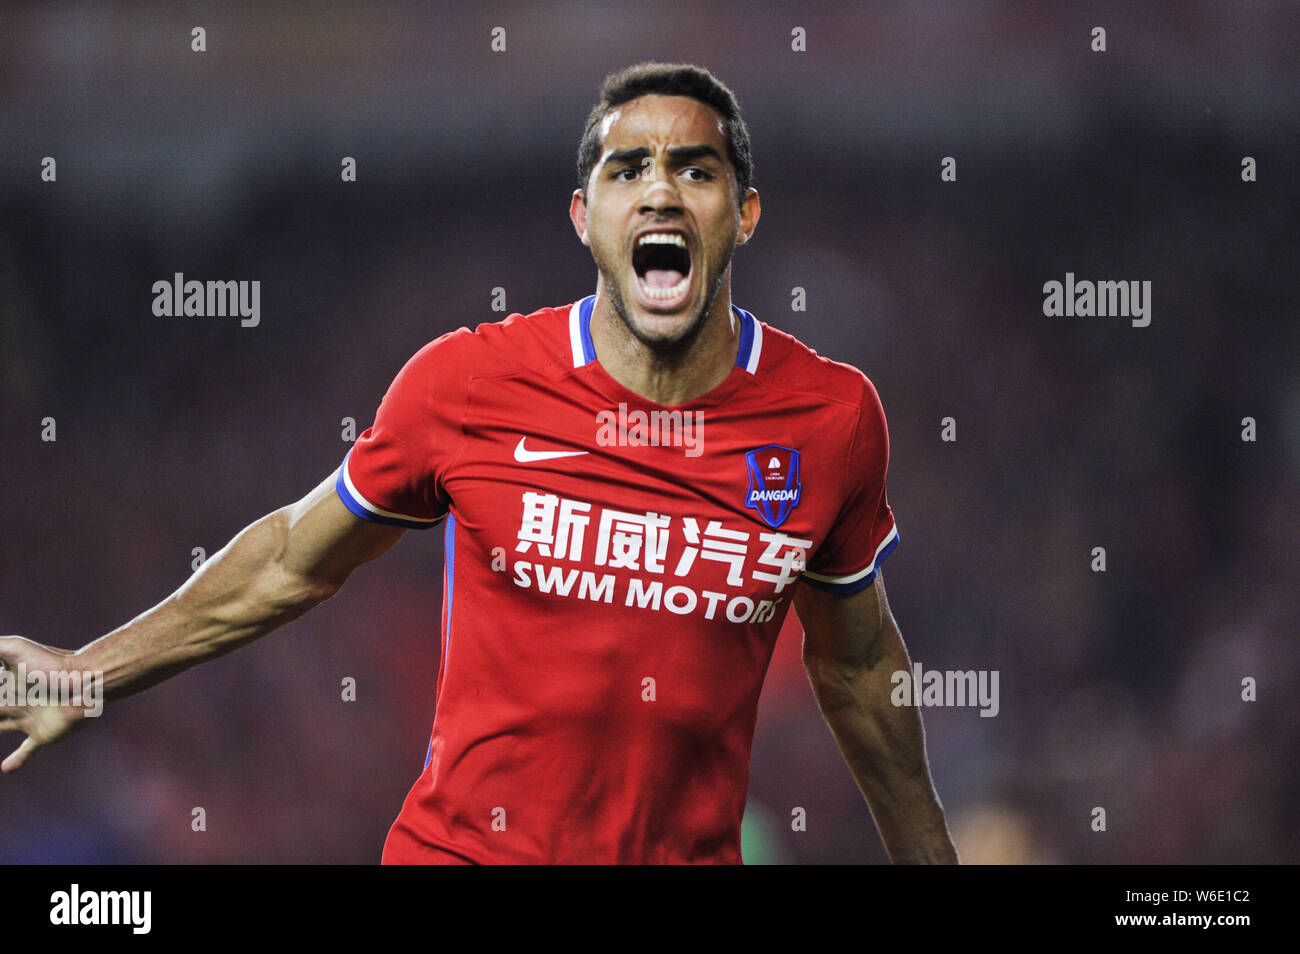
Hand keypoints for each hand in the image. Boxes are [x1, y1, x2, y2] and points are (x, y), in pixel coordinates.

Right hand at [0, 635, 102, 772]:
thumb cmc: (50, 663)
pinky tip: (6, 769)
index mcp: (8, 684)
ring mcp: (29, 719)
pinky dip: (17, 760)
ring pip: (0, 727)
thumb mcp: (15, 648)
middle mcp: (17, 702)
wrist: (84, 681)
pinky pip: (28, 751)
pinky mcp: (42, 734)